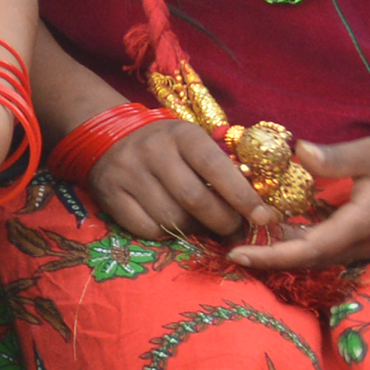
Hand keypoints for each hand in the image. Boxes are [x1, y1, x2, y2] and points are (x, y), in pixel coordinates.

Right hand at [86, 110, 261, 240]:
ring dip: (195, 230)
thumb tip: (255, 209)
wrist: (106, 135)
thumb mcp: (193, 142)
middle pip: (195, 200)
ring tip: (202, 226)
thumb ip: (222, 167)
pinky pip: (147, 229)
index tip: (263, 217)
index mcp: (182, 135)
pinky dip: (167, 235)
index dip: (243, 196)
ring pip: (172, 219)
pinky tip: (173, 226)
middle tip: (233, 229)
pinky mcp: (110, 195)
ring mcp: (128, 174)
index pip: (216, 168)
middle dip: (223, 222)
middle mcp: (153, 152)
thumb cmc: (166, 144)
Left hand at [229, 127, 369, 273]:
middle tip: (225, 244)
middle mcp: (361, 244)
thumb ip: (335, 158)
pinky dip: (298, 243)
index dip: (271, 255)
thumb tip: (295, 151)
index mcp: (361, 225)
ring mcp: (365, 245)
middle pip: (306, 260)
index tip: (236, 253)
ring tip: (241, 237)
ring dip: (281, 251)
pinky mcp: (365, 240)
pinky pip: (326, 249)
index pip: (308, 250)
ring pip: (315, 257)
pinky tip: (274, 228)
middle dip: (266, 257)